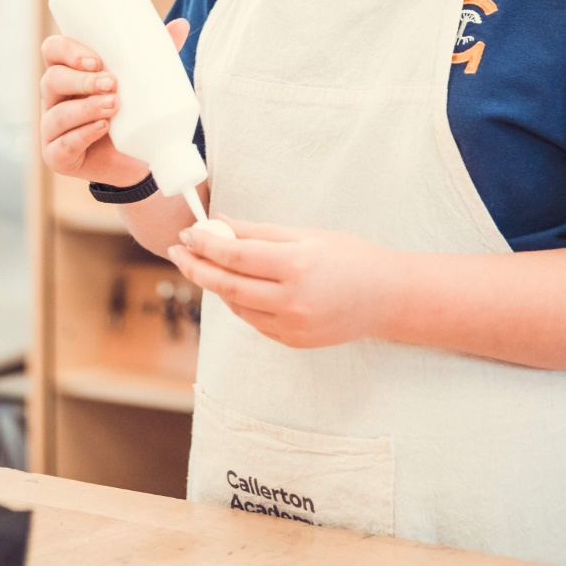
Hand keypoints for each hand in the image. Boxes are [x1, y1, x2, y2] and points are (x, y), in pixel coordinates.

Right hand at [38, 20, 190, 187]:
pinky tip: (100, 128)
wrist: (136, 161)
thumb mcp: (143, 83)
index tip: (96, 58)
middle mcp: (55, 98)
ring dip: (85, 108)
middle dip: (80, 80)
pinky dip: (82, 135)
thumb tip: (181, 25)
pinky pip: (61, 146)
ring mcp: (52, 128)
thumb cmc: (131, 113)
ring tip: (113, 105)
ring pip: (57, 114)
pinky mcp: (58, 156)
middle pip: (51, 79)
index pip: (53, 51)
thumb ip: (156, 56)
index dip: (67, 50)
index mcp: (68, 72)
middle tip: (111, 83)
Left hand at [167, 219, 398, 348]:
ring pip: (237, 306)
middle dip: (198, 268)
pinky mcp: (293, 342)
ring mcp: (292, 326)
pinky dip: (240, 302)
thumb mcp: (306, 235)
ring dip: (217, 285)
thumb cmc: (350, 258)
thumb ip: (259, 232)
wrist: (387, 298)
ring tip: (207, 264)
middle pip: (228, 286)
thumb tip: (220, 223)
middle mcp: (292, 301)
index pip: (236, 255)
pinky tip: (237, 286)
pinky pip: (254, 321)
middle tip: (179, 252)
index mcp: (297, 266)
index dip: (206, 244)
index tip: (187, 233)